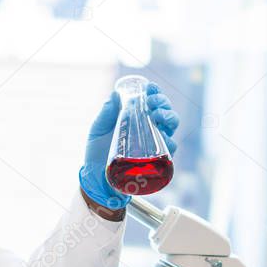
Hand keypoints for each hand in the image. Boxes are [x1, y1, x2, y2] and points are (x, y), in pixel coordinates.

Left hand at [79, 82, 180, 209]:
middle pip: (166, 111)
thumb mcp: (98, 130)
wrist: (95, 177)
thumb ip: (106, 113)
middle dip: (163, 103)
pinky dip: (169, 142)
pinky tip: (163, 137)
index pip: (152, 102)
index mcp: (136, 119)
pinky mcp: (155, 161)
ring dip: (169, 118)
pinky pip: (170, 151)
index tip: (151, 88)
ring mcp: (153, 145)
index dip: (155, 93)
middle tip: (152, 104)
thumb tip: (115, 94)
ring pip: (172, 127)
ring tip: (157, 116)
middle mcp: (148, 130)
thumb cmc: (97, 152)